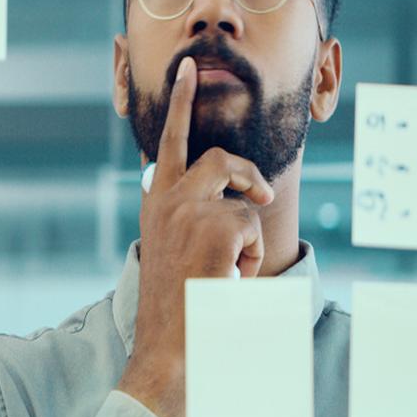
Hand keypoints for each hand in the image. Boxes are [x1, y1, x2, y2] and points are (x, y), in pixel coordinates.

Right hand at [116, 55, 273, 416]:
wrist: (169, 345)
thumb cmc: (175, 309)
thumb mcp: (174, 254)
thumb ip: (187, 219)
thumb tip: (224, 202)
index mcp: (153, 204)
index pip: (166, 144)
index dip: (178, 104)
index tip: (185, 70)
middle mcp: (166, 198)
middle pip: (219, 158)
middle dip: (248, 173)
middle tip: (263, 196)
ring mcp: (190, 207)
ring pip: (242, 199)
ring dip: (247, 232)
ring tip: (233, 270)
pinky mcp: (216, 222)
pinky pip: (252, 229)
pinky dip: (249, 258)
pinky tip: (228, 281)